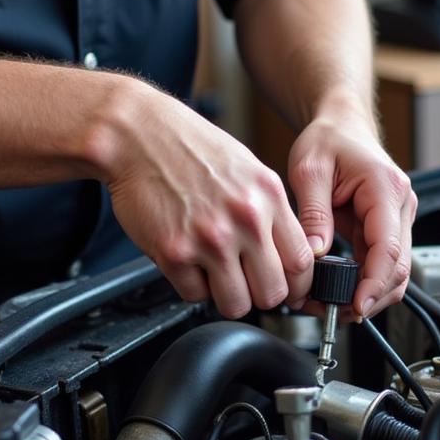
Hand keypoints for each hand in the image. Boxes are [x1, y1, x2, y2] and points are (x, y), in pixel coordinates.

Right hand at [101, 81, 313, 318]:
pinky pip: (194, 295)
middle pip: (273, 293)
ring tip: (212, 271)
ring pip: (236, 305)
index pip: (302, 264)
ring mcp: (210, 239)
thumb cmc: (190, 150)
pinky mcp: (174, 253)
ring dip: (225, 296)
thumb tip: (287, 258)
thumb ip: (271, 213)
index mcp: (269, 198)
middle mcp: (245, 219)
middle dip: (258, 295)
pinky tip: (186, 258)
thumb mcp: (250, 171)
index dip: (295, 285)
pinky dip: (190, 284)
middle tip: (244, 282)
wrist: (138, 134)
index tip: (285, 288)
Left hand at [288, 107, 416, 319]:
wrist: (341, 125)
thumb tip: (314, 253)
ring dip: (367, 294)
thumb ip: (313, 213)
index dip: (374, 283)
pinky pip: (381, 264)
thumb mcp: (309, 170)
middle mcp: (400, 205)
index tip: (355, 305)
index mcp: (385, 188)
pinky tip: (339, 291)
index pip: (389, 247)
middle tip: (333, 313)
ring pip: (394, 272)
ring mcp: (398, 218)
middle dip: (369, 297)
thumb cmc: (329, 139)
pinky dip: (364, 283)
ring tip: (331, 306)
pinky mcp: (387, 227)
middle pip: (398, 268)